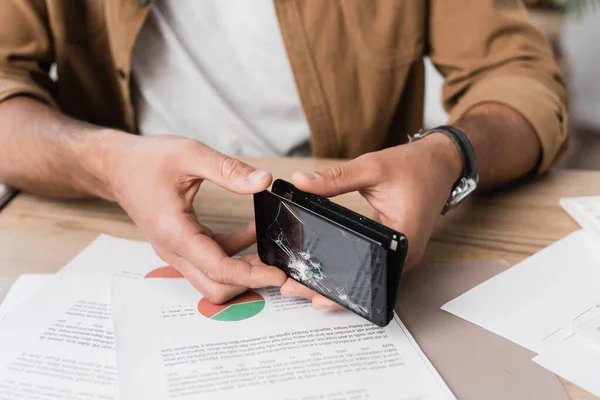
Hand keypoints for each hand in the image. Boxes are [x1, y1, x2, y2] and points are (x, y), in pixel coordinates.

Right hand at [105, 134, 286, 302]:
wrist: (116, 166)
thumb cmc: (146, 160)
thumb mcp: (190, 155)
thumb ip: (228, 170)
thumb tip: (264, 181)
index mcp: (175, 233)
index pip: (218, 269)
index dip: (252, 275)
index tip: (279, 274)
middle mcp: (174, 249)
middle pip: (216, 287)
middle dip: (249, 281)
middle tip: (278, 264)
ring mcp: (177, 250)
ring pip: (214, 278)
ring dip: (243, 268)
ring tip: (270, 248)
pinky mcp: (183, 244)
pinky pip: (212, 260)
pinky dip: (234, 252)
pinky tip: (253, 230)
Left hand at [280, 134, 461, 308]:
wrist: (440, 162)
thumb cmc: (413, 166)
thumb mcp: (371, 168)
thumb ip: (335, 178)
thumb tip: (301, 181)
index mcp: (403, 240)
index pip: (365, 274)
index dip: (334, 287)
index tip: (306, 287)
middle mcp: (405, 256)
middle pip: (365, 284)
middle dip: (329, 290)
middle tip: (293, 288)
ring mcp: (402, 256)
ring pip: (367, 279)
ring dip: (337, 282)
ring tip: (303, 283)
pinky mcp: (396, 250)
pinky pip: (371, 266)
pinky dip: (349, 268)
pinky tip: (324, 269)